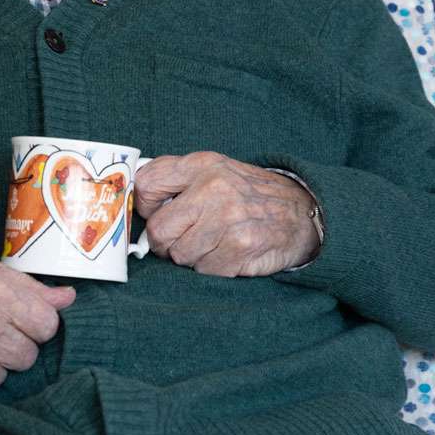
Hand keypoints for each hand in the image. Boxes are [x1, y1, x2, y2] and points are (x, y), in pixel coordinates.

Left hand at [133, 152, 319, 276]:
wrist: (300, 213)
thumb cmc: (246, 195)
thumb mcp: (213, 171)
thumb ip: (174, 179)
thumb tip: (134, 200)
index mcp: (201, 165)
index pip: (147, 184)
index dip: (145, 207)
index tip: (156, 214)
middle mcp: (214, 187)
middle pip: (160, 231)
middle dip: (167, 243)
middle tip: (184, 239)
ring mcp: (229, 217)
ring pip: (180, 255)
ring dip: (192, 257)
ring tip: (213, 243)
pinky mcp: (241, 246)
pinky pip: (204, 270)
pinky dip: (212, 267)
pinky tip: (227, 253)